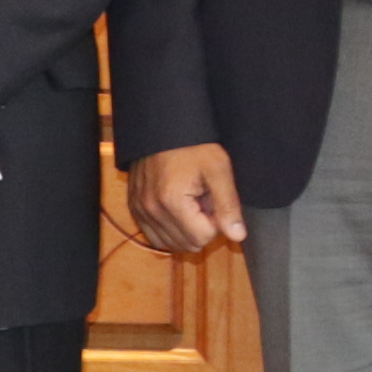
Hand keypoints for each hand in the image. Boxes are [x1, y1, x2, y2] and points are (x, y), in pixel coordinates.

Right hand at [126, 141, 247, 254]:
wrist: (163, 127)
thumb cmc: (193, 145)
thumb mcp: (218, 169)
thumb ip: (228, 205)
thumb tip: (237, 236)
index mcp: (172, 202)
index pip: (203, 237)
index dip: (216, 222)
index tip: (214, 200)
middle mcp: (151, 211)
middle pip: (187, 244)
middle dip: (201, 227)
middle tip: (203, 200)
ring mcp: (139, 211)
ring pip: (170, 244)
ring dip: (185, 231)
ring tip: (190, 203)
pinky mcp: (134, 209)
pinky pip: (153, 237)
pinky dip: (169, 231)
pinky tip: (178, 212)